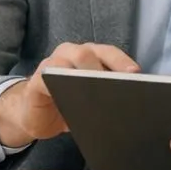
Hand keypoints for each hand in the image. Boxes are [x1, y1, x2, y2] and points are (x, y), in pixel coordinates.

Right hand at [0, 42, 138, 148]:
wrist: (37, 116)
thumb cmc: (69, 104)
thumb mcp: (92, 99)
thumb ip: (108, 94)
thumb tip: (131, 102)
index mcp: (89, 55)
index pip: (108, 52)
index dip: (121, 61)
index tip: (135, 73)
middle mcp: (70, 53)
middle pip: (87, 53)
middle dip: (102, 69)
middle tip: (115, 87)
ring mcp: (51, 64)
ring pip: (68, 62)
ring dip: (82, 76)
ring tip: (97, 94)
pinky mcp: (35, 81)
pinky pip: (47, 79)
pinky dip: (59, 88)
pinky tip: (69, 101)